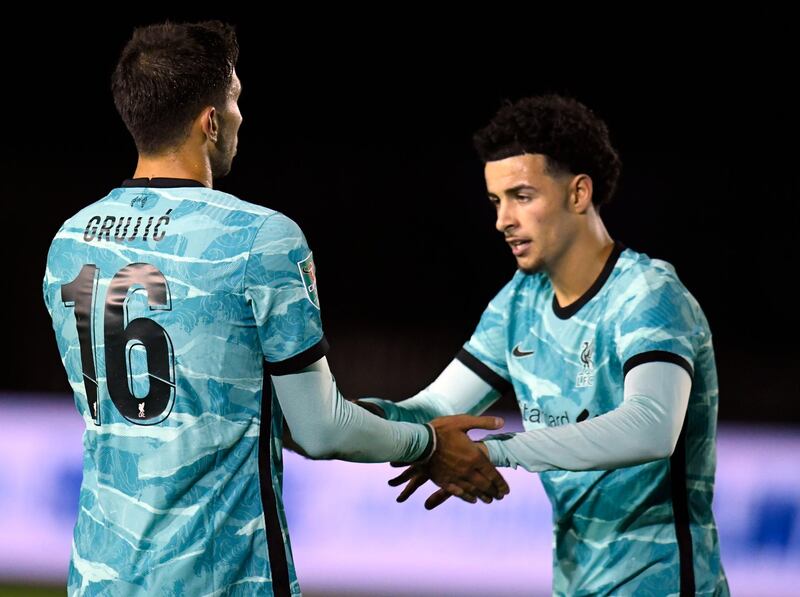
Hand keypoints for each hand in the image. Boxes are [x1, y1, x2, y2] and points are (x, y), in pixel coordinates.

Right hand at [389, 415, 508, 507]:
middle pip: (485, 485)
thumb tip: (502, 422)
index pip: (493, 474)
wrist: (420, 442)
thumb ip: (484, 423)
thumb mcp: (463, 421)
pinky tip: (472, 500)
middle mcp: (468, 471)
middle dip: (494, 492)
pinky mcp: (444, 482)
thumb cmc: (442, 430)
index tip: (506, 490)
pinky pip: (459, 493)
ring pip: (474, 491)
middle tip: (500, 497)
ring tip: (489, 501)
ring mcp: (456, 478)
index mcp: (475, 457)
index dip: (501, 483)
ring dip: (483, 497)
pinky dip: (467, 498)